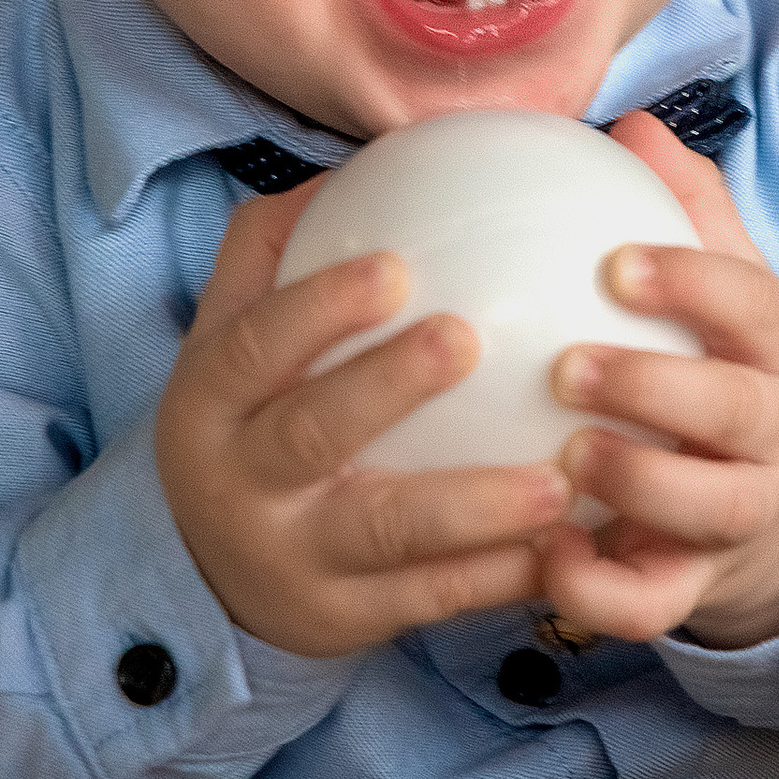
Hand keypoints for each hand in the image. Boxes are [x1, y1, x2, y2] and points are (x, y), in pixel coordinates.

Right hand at [154, 181, 573, 658]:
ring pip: (387, 533)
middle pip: (311, 433)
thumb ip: (277, 252)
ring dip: (475, 505)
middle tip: (467, 339)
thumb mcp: (232, 341)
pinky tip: (570, 539)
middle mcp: (241, 481)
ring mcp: (294, 558)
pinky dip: (501, 572)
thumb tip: (364, 159)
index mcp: (211, 399)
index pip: (255, 345)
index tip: (396, 267)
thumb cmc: (250, 421)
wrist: (208, 577)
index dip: (318, 306)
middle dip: (384, 385)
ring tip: (558, 477)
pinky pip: (432, 597)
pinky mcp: (346, 619)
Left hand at [533, 112, 778, 650]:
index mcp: (774, 352)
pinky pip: (656, 605)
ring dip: (638, 483)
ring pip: (709, 511)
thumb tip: (633, 124)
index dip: (692, 282)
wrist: (769, 509)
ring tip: (564, 454)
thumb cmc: (719, 370)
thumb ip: (687, 213)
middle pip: (739, 415)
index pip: (753, 306)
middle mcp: (772, 435)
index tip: (614, 264)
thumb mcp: (723, 291)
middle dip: (660, 388)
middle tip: (566, 366)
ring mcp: (739, 515)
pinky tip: (543, 554)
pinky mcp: (696, 585)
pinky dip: (601, 590)